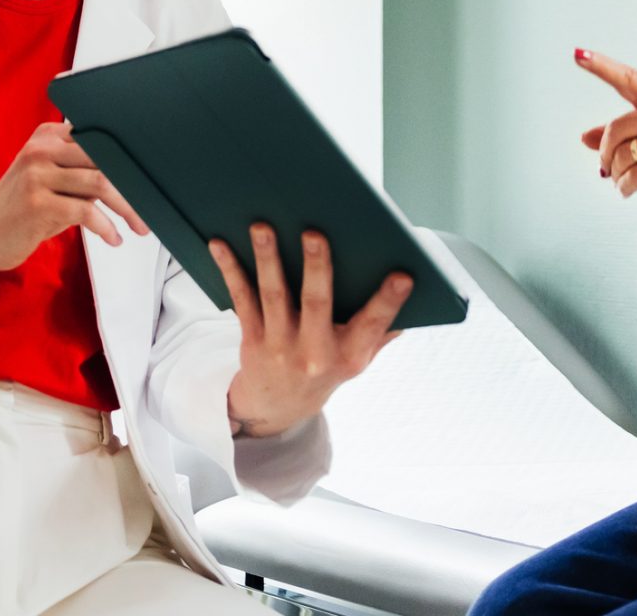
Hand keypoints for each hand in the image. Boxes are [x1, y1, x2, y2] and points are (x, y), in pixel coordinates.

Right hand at [0, 122, 148, 273]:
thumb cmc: (23, 209)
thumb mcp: (50, 179)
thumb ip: (82, 171)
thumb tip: (132, 176)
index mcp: (47, 135)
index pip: (99, 137)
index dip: (129, 156)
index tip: (150, 177)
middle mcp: (41, 149)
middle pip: (104, 157)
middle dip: (134, 184)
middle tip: (151, 205)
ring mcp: (37, 174)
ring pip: (101, 182)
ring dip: (128, 208)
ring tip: (139, 225)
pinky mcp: (37, 202)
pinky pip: (87, 211)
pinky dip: (107, 227)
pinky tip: (113, 238)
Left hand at [209, 224, 412, 437]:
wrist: (277, 408)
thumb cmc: (323, 370)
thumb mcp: (358, 360)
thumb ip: (381, 330)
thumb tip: (415, 294)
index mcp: (349, 354)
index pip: (374, 324)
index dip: (389, 301)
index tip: (403, 276)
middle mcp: (316, 352)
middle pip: (317, 303)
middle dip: (316, 267)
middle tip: (314, 233)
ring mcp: (281, 346)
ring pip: (274, 295)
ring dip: (268, 259)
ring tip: (262, 228)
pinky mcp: (253, 339)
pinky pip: (241, 299)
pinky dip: (230, 270)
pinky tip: (220, 245)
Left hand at [575, 49, 636, 201]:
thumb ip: (628, 129)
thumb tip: (585, 138)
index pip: (628, 78)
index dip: (600, 66)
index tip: (578, 55)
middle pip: (615, 129)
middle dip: (605, 152)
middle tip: (607, 165)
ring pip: (623, 156)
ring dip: (615, 173)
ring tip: (620, 179)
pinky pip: (635, 177)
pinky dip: (625, 187)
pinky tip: (627, 189)